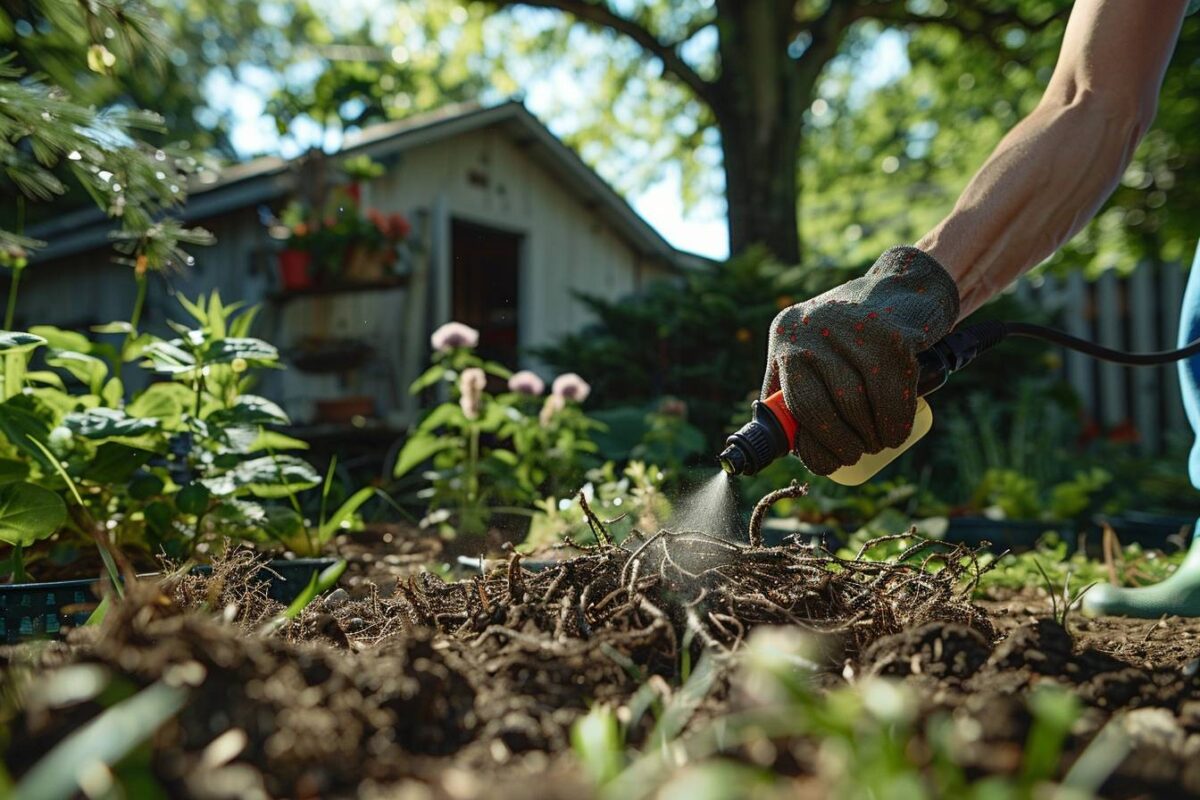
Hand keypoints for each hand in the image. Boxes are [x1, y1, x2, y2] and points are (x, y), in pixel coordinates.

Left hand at [762, 246, 959, 474]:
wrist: (905, 285)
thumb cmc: (856, 335)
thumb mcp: (813, 350)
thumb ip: (794, 386)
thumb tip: (785, 445)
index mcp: (785, 337)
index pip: (785, 406)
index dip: (807, 444)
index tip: (826, 461)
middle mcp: (809, 329)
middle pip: (817, 409)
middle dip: (840, 444)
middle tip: (858, 453)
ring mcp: (848, 329)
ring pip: (854, 405)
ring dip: (871, 437)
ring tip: (880, 442)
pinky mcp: (888, 333)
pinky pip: (889, 394)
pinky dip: (896, 422)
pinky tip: (898, 432)